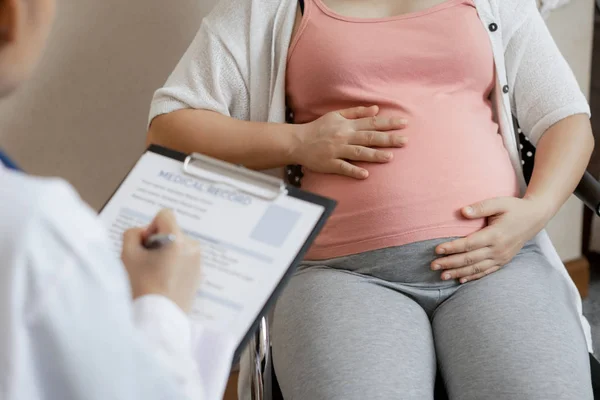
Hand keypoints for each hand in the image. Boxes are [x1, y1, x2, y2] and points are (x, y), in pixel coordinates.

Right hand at [121, 209, 201, 312]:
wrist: (157, 319)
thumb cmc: (141, 286)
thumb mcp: (127, 255)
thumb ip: (132, 234)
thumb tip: (143, 234)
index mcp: (178, 240)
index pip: (165, 215)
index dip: (151, 227)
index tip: (145, 246)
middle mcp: (192, 247)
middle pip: (171, 232)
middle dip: (158, 242)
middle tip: (146, 264)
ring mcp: (198, 262)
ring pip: (177, 247)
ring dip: (166, 254)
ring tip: (155, 275)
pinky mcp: (198, 276)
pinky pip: (184, 261)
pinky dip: (174, 266)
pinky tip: (164, 283)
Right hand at [290, 105, 407, 178]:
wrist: (298, 141)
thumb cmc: (318, 128)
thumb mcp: (336, 115)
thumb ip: (356, 112)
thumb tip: (376, 109)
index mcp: (347, 125)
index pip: (372, 123)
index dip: (388, 123)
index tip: (404, 123)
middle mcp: (344, 137)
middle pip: (369, 137)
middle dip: (388, 139)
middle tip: (405, 141)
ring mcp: (337, 151)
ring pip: (358, 152)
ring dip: (374, 155)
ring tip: (390, 157)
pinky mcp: (329, 163)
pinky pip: (343, 167)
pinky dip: (354, 171)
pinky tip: (365, 175)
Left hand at [431, 197, 550, 282]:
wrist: (535, 218)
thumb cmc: (514, 208)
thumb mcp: (499, 202)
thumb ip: (481, 207)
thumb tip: (462, 211)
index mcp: (495, 235)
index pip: (468, 244)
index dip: (452, 248)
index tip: (437, 250)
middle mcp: (498, 249)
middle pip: (470, 259)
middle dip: (450, 263)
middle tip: (433, 265)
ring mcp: (502, 257)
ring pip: (476, 268)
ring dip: (458, 273)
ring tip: (442, 275)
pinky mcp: (503, 261)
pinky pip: (486, 272)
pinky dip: (473, 277)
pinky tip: (460, 280)